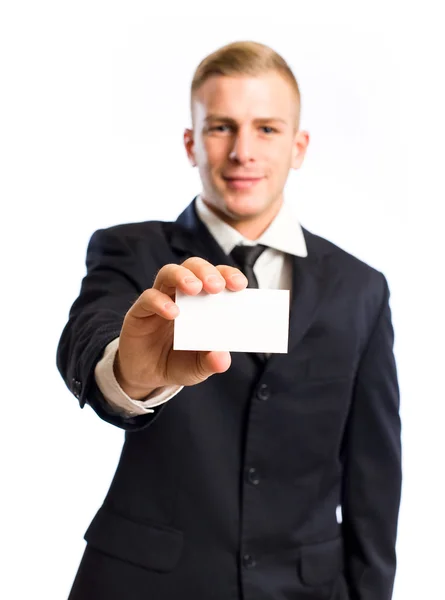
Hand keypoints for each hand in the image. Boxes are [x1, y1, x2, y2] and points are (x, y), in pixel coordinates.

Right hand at [114, 257, 247, 397]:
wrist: (147, 375)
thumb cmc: (177, 362)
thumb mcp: (198, 367)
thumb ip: (211, 362)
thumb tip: (222, 358)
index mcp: (202, 302)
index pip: (216, 277)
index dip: (228, 275)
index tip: (240, 285)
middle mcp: (181, 295)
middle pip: (193, 267)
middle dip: (206, 271)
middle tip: (216, 286)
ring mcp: (160, 300)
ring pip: (169, 273)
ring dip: (183, 276)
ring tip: (194, 288)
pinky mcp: (140, 311)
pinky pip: (148, 298)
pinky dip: (160, 301)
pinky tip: (172, 313)